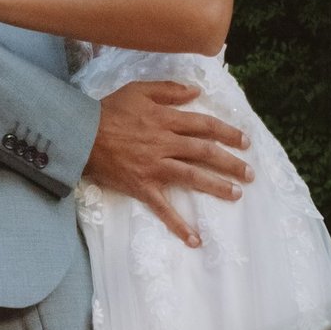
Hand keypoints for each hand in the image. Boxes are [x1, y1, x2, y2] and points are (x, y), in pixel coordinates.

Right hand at [84, 80, 253, 246]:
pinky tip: (195, 240)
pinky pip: (163, 208)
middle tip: (250, 173)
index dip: (227, 133)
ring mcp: (154, 167)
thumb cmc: (107, 111)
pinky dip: (179, 225)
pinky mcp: (142, 187)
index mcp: (165, 120)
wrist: (80, 135)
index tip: (245, 141)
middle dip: (231, 162)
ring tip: (236, 194)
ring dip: (217, 186)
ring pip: (192, 177)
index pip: (204, 126)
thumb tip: (195, 91)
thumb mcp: (137, 90)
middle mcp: (165, 144)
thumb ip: (168, 89)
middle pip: (205, 152)